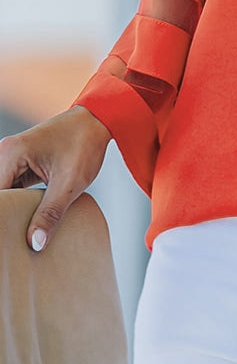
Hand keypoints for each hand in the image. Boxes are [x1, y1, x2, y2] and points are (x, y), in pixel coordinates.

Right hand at [0, 105, 111, 251]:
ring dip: (14, 211)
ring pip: (6, 194)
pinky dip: (22, 203)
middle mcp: (5, 154)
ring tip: (23, 234)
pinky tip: (30, 220)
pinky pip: (15, 188)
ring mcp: (13, 158)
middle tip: (17, 241)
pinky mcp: (23, 163)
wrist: (99, 121)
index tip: (10, 239)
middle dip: (7, 216)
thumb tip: (35, 243)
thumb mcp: (70, 183)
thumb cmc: (85, 144)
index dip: (4, 218)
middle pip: (0, 196)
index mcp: (10, 154)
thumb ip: (50, 213)